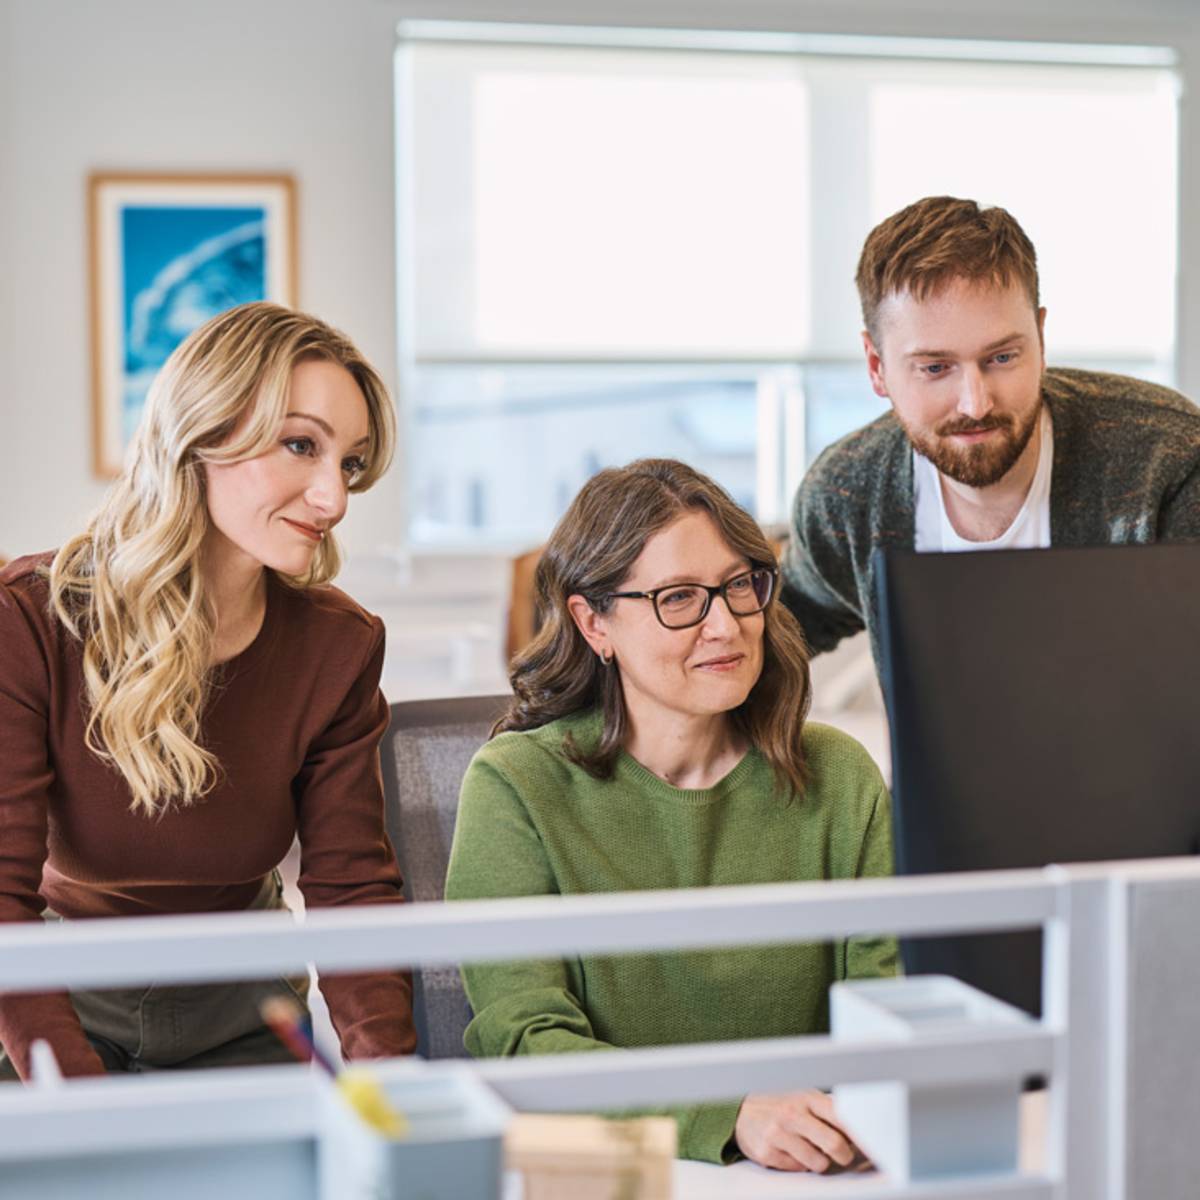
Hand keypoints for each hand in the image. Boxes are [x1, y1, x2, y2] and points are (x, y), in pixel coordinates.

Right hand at [733, 1090, 866, 1172]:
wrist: (740, 1111)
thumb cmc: (779, 1103)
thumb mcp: (803, 1097)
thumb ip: (828, 1111)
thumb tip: (859, 1129)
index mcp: (806, 1097)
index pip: (841, 1116)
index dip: (860, 1134)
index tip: (873, 1145)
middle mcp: (792, 1114)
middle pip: (834, 1144)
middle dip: (844, 1155)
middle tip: (843, 1155)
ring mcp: (778, 1134)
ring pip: (818, 1163)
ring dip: (820, 1161)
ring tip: (810, 1149)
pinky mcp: (767, 1153)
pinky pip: (798, 1169)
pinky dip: (799, 1164)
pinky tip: (791, 1151)